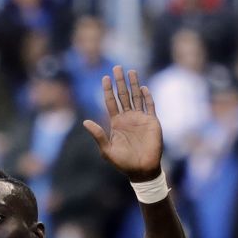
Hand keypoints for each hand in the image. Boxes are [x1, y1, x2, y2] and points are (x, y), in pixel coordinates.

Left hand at [84, 65, 162, 181]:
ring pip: (136, 97)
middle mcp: (128, 118)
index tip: (104, 77)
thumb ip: (98, 135)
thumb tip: (85, 122)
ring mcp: (140, 119)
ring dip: (133, 84)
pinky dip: (147, 97)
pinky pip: (150, 106)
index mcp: (116, 123)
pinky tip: (143, 88)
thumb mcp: (107, 150)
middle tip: (116, 67)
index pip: (110, 102)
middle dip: (120, 82)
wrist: (142, 170)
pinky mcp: (152, 122)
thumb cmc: (123, 163)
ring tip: (130, 71)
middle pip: (123, 95)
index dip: (107, 90)